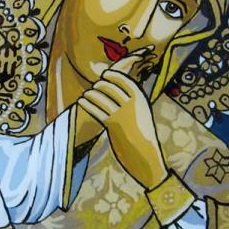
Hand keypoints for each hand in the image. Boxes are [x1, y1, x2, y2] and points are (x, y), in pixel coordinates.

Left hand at [78, 67, 167, 190]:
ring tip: (86, 94)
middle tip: (94, 86)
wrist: (146, 154)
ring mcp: (121, 114)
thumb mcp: (143, 114)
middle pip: (110, 87)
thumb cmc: (143, 135)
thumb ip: (134, 102)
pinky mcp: (112, 124)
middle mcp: (131, 104)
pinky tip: (82, 102)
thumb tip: (119, 92)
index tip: (105, 74)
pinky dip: (87, 104)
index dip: (113, 75)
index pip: (124, 80)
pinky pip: (96, 110)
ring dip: (91, 94)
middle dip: (100, 85)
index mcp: (141, 99)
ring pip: (101, 98)